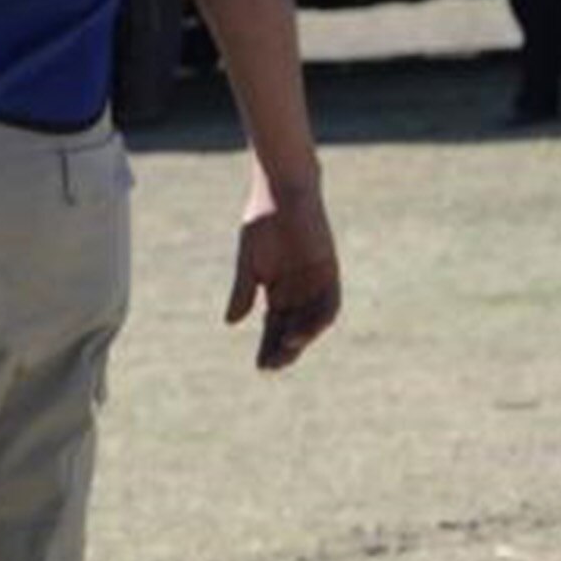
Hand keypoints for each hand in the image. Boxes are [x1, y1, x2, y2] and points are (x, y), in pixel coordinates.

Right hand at [227, 183, 341, 370]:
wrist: (285, 192)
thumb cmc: (262, 221)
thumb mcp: (248, 261)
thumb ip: (243, 290)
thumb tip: (231, 323)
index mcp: (275, 289)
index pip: (273, 327)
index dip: (267, 347)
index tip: (260, 367)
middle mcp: (298, 291)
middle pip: (292, 329)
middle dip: (283, 349)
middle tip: (272, 367)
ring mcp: (315, 283)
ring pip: (311, 321)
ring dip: (301, 338)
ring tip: (287, 349)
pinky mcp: (329, 272)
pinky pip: (329, 304)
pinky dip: (318, 320)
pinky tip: (303, 331)